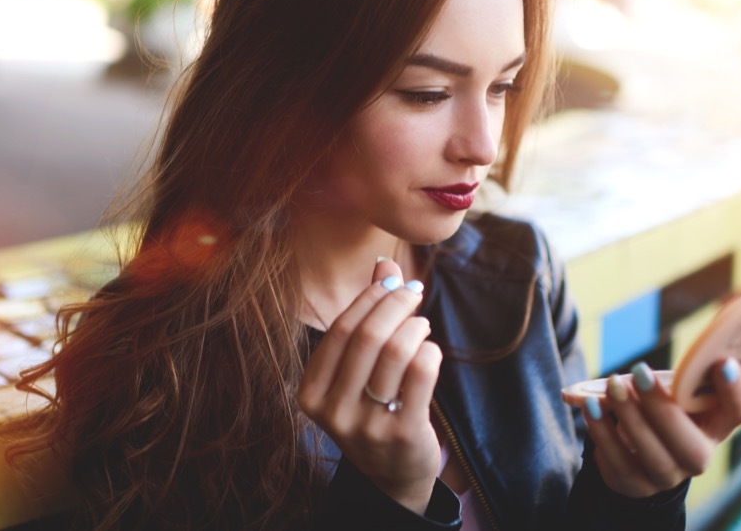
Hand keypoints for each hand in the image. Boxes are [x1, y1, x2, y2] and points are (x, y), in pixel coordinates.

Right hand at [297, 259, 442, 513]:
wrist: (393, 476)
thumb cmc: (372, 407)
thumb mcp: (357, 369)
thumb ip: (366, 317)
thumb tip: (384, 264)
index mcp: (311, 394)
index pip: (340, 331)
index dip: (369, 298)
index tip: (392, 280)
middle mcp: (333, 413)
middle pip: (367, 337)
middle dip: (395, 304)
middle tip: (413, 292)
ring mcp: (367, 427)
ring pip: (396, 353)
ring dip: (414, 327)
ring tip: (420, 324)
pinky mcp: (403, 435)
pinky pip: (421, 374)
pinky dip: (430, 351)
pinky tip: (430, 350)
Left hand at [582, 359, 740, 497]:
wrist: (632, 450)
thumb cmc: (656, 407)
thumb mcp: (664, 388)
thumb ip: (659, 374)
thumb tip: (631, 369)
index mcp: (715, 424)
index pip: (740, 412)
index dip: (736, 390)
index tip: (722, 362)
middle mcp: (699, 456)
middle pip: (692, 447)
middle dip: (663, 408)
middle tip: (639, 371)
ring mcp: (668, 476)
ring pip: (654, 457)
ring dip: (630, 418)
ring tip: (611, 386)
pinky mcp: (636, 485)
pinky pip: (620, 464)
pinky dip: (603, 432)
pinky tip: (591, 406)